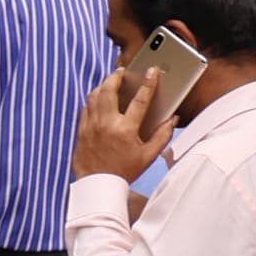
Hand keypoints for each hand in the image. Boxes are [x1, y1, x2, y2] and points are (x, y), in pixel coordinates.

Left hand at [74, 64, 176, 183]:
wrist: (98, 184)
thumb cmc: (125, 171)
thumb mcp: (149, 156)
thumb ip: (163, 136)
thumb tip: (173, 119)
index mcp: (126, 130)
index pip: (139, 100)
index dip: (148, 84)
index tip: (152, 71)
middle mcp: (107, 124)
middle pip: (109, 90)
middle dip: (116, 76)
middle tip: (124, 71)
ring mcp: (92, 125)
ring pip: (94, 96)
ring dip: (104, 85)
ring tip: (112, 81)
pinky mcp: (82, 129)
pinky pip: (87, 107)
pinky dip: (95, 98)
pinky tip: (101, 98)